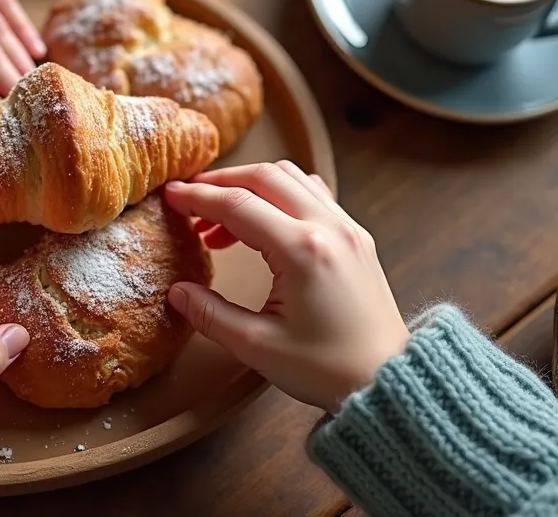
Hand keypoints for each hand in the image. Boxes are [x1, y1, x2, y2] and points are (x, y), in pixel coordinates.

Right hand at [162, 162, 408, 413]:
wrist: (388, 380)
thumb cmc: (328, 369)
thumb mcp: (257, 346)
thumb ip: (211, 314)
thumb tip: (177, 292)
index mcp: (302, 251)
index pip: (237, 206)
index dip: (197, 197)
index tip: (170, 196)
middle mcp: (328, 228)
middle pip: (265, 177)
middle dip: (221, 182)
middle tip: (190, 199)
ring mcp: (347, 228)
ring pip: (292, 178)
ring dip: (251, 186)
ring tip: (221, 219)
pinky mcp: (356, 237)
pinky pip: (313, 194)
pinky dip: (280, 195)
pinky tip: (263, 222)